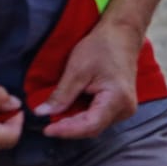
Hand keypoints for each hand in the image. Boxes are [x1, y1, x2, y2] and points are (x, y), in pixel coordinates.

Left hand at [35, 20, 141, 139]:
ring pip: (95, 124)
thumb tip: (41, 114)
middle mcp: (125, 108)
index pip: (90, 125)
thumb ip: (61, 95)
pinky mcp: (121, 105)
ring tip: (56, 116)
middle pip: (93, 128)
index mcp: (117, 98)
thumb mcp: (77, 69)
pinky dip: (82, 116)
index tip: (46, 129)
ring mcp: (125, 108)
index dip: (67, 130)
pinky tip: (70, 110)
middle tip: (47, 123)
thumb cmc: (102, 47)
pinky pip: (99, 117)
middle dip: (69, 127)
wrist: (122, 35)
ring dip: (75, 123)